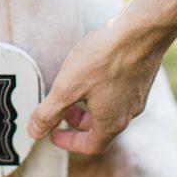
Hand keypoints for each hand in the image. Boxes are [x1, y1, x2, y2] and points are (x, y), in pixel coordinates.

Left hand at [27, 0, 176, 154]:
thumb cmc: (104, 58)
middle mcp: (129, 113)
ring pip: (111, 110)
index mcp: (112, 122)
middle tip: (62, 111)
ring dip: (90, 107)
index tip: (54, 135)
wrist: (141, 31)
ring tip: (75, 90)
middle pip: (102, 129)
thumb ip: (49, 112)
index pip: (91, 146)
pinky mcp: (142, 78)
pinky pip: (120, 94)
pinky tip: (94, 72)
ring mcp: (138, 95)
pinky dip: (103, 93)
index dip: (69, 143)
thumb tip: (34, 133)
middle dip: (78, 123)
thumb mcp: (67, 87)